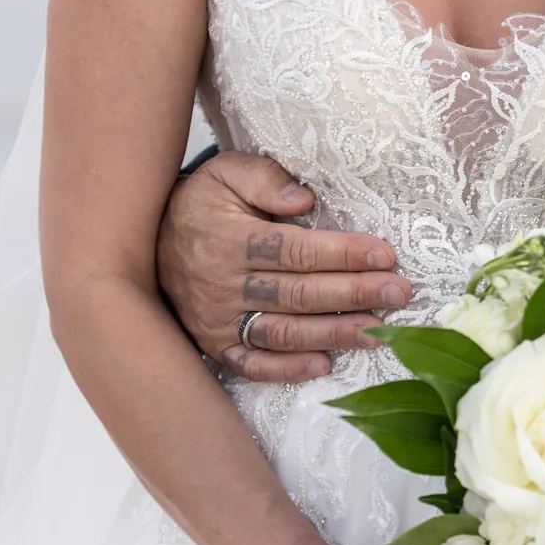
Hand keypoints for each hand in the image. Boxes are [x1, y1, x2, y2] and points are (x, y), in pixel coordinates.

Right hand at [155, 151, 410, 380]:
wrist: (145, 241)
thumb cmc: (200, 203)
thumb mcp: (224, 174)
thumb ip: (264, 178)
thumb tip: (304, 199)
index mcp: (228, 239)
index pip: (295, 250)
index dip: (342, 254)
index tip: (384, 256)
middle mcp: (222, 284)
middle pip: (298, 293)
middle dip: (354, 294)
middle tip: (399, 294)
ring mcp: (217, 320)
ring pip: (283, 332)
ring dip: (333, 334)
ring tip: (379, 332)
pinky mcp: (214, 344)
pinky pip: (252, 364)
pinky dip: (287, 369)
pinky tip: (324, 364)